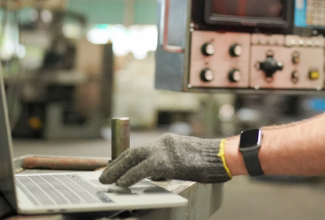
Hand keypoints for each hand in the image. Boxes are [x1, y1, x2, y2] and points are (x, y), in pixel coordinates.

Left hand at [99, 133, 230, 186]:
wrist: (222, 156)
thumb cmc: (208, 162)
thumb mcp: (184, 159)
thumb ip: (168, 164)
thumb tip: (152, 176)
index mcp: (167, 142)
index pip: (139, 151)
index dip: (123, 161)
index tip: (112, 169)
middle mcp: (163, 143)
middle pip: (133, 152)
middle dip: (116, 165)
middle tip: (102, 176)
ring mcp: (166, 150)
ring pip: (135, 158)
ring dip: (118, 170)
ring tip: (107, 181)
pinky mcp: (169, 161)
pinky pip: (144, 168)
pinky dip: (131, 176)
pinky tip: (122, 183)